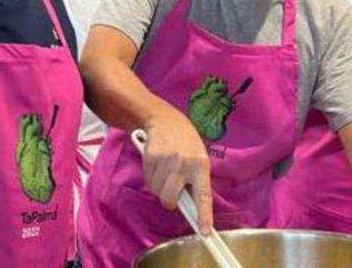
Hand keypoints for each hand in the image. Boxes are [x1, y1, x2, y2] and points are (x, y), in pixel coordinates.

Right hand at [141, 106, 213, 233]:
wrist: (165, 119)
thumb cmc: (185, 142)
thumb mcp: (198, 157)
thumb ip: (195, 180)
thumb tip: (191, 208)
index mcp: (200, 165)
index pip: (203, 195)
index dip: (204, 215)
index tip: (204, 231)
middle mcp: (184, 163)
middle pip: (170, 198)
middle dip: (169, 199)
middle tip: (172, 189)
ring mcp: (166, 160)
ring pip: (156, 191)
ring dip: (158, 186)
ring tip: (165, 170)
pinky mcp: (150, 156)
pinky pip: (147, 180)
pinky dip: (150, 177)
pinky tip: (156, 165)